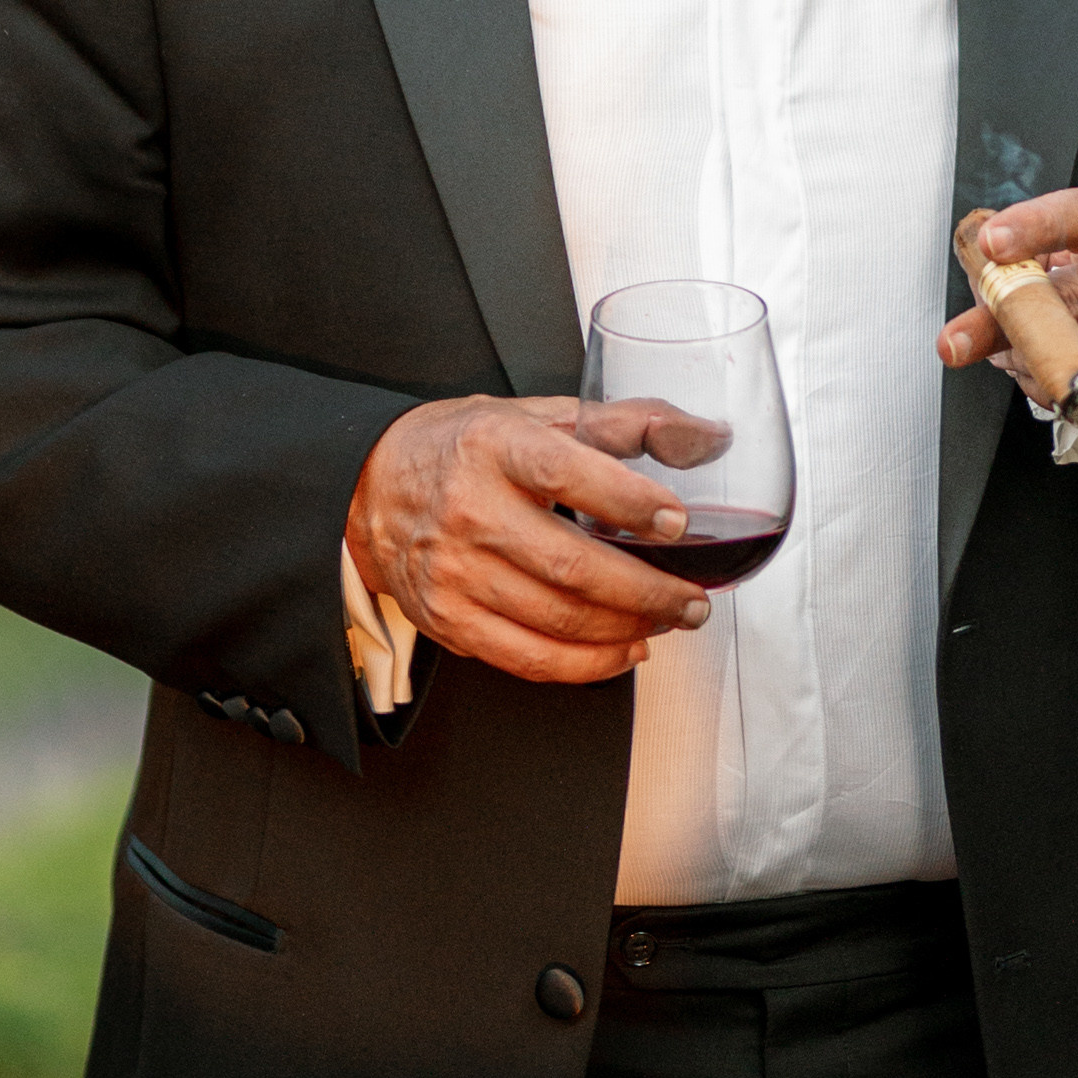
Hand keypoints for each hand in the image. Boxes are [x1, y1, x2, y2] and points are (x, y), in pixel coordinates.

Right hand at [345, 395, 713, 685]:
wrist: (370, 485)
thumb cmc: (462, 447)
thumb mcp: (537, 414)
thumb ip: (625, 424)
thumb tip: (707, 437)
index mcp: (494, 447)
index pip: (568, 475)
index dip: (630, 503)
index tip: (677, 522)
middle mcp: (469, 511)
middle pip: (572, 567)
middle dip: (649, 592)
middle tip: (693, 598)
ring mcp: (455, 573)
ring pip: (558, 620)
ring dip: (628, 629)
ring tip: (668, 620)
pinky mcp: (448, 619)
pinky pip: (528, 658)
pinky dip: (588, 663)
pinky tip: (623, 649)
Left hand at [936, 185, 1077, 445]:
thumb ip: (1039, 250)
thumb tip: (979, 277)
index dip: (1035, 227)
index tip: (992, 244)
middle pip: (1070, 301)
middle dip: (1002, 323)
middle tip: (957, 339)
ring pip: (1072, 360)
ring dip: (1028, 363)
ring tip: (1027, 351)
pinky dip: (1057, 393)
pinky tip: (1061, 376)